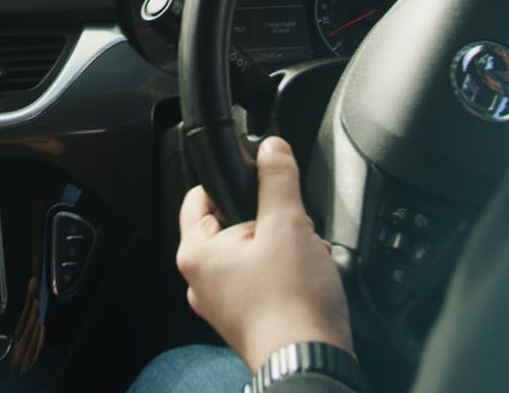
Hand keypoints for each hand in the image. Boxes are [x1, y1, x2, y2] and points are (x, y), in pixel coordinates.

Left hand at [176, 137, 351, 371]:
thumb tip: (273, 150)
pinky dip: (284, 274)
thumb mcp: (288, 224)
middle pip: (231, 225)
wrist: (310, 359)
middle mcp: (202, 281)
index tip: (255, 177)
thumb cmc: (292, 304)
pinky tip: (307, 278)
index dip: (229, 181)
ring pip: (250, 254)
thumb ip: (278, 179)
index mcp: (197, 254)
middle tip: (291, 226)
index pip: (198, 197)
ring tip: (304, 256)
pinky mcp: (246, 318)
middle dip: (268, 219)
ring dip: (281, 247)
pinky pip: (261, 281)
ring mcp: (223, 303)